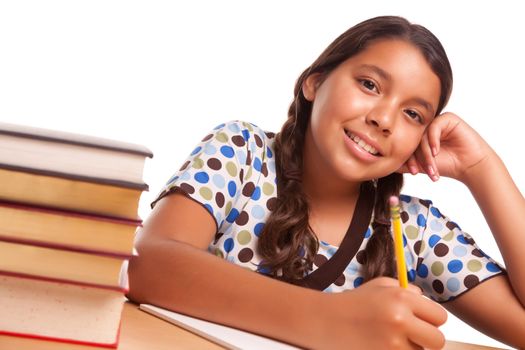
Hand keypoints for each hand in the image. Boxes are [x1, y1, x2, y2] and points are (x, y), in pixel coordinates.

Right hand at [315, 277, 446, 348]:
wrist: (326, 320)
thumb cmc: (353, 302)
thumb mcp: (379, 286)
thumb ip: (406, 290)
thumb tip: (425, 299)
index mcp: (401, 298)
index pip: (439, 317)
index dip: (431, 320)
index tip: (420, 321)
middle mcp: (399, 320)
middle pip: (437, 340)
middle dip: (427, 339)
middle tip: (412, 336)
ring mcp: (391, 343)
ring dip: (411, 349)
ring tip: (390, 340)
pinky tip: (383, 346)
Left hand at [398, 112, 494, 182]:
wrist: (469, 166)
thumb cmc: (448, 165)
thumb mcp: (422, 165)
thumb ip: (405, 163)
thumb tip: (386, 165)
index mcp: (419, 135)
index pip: (407, 143)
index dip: (408, 158)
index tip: (413, 172)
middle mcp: (427, 127)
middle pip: (413, 139)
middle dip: (417, 158)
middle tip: (420, 171)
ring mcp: (437, 121)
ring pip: (422, 135)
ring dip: (426, 154)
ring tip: (432, 167)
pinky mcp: (448, 118)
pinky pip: (434, 127)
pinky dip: (433, 141)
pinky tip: (437, 152)